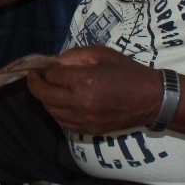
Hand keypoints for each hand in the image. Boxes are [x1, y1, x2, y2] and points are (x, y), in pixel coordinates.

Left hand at [25, 46, 167, 134]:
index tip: (43, 66)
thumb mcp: (102, 54)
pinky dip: (56, 111)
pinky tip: (59, 102)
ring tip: (46, 88)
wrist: (150, 99)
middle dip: (35, 84)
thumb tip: (54, 62)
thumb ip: (75, 56)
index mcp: (85, 80)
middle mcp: (81, 102)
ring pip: (50, 111)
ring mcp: (84, 119)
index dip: (44, 69)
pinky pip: (62, 122)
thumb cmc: (127, 72)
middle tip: (34, 77)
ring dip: (44, 99)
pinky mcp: (89, 130)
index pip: (52, 75)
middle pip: (44, 95)